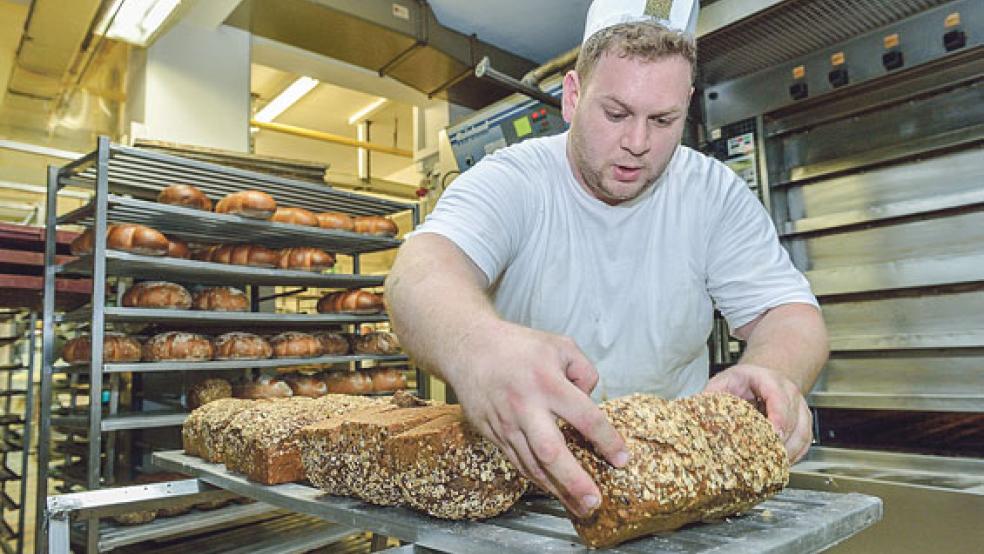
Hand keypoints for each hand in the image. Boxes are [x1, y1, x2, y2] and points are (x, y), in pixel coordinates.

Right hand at [450, 320, 628, 517]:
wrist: (469, 349)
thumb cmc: (517, 346)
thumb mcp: (560, 346)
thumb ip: (585, 371)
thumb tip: (591, 399)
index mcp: (547, 382)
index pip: (585, 417)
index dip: (607, 440)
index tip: (621, 459)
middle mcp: (526, 407)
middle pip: (551, 451)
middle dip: (574, 480)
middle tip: (594, 501)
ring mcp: (506, 424)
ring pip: (532, 465)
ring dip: (557, 490)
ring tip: (579, 508)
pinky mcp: (493, 434)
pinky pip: (517, 462)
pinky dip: (537, 479)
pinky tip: (553, 490)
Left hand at [703, 363, 812, 462]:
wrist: (762, 377)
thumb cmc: (744, 380)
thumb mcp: (725, 381)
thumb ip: (713, 395)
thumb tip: (697, 415)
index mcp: (769, 380)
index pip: (779, 399)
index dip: (778, 418)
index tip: (773, 435)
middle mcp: (790, 393)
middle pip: (794, 420)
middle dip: (782, 443)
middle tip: (769, 460)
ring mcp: (799, 408)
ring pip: (803, 434)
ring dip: (789, 453)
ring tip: (773, 467)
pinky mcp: (803, 423)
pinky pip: (804, 443)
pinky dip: (794, 456)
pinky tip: (780, 465)